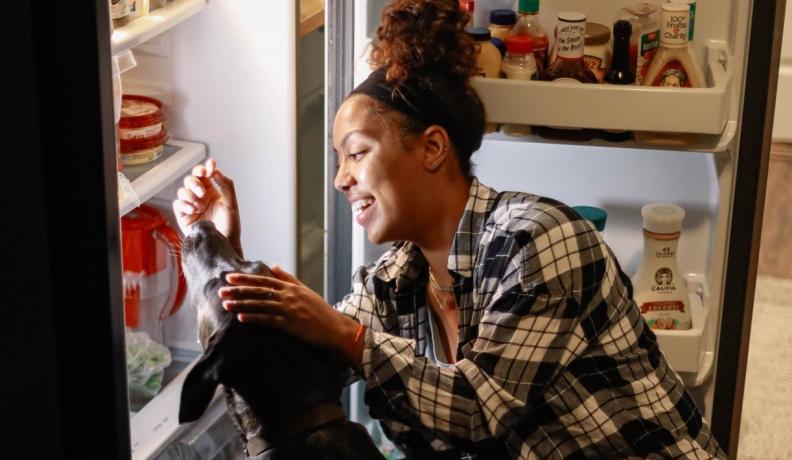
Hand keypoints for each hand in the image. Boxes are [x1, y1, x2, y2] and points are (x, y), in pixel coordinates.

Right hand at [173, 159, 241, 254]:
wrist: (223, 244)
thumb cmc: (230, 226)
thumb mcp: (232, 204)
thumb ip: (226, 186)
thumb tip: (216, 171)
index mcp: (212, 191)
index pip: (204, 174)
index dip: (205, 168)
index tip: (211, 166)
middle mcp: (200, 197)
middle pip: (190, 179)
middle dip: (195, 183)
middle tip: (203, 192)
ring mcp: (191, 206)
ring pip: (182, 191)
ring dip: (190, 196)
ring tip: (200, 207)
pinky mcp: (183, 216)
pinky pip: (177, 204)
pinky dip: (184, 205)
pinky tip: (193, 211)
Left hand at [219, 265, 362, 363]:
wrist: (334, 328)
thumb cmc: (319, 310)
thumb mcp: (305, 290)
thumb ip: (288, 278)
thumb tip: (273, 266)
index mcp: (290, 287)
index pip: (263, 280)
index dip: (245, 278)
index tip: (230, 277)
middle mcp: (288, 296)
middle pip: (258, 291)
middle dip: (238, 290)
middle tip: (221, 290)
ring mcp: (288, 309)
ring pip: (260, 304)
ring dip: (241, 303)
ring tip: (226, 304)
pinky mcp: (289, 324)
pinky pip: (268, 319)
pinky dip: (254, 318)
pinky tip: (241, 317)